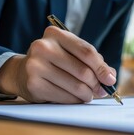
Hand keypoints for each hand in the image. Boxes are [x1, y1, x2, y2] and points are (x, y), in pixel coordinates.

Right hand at [0, 26, 115, 102]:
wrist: (22, 72)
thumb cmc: (55, 61)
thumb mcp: (72, 53)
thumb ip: (93, 61)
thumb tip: (111, 77)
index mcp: (56, 34)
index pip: (87, 52)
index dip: (102, 68)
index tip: (110, 79)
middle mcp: (43, 47)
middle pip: (83, 70)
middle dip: (96, 84)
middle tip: (101, 90)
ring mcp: (36, 66)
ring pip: (75, 86)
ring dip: (87, 94)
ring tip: (88, 95)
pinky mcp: (33, 84)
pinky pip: (65, 97)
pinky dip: (75, 100)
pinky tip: (75, 98)